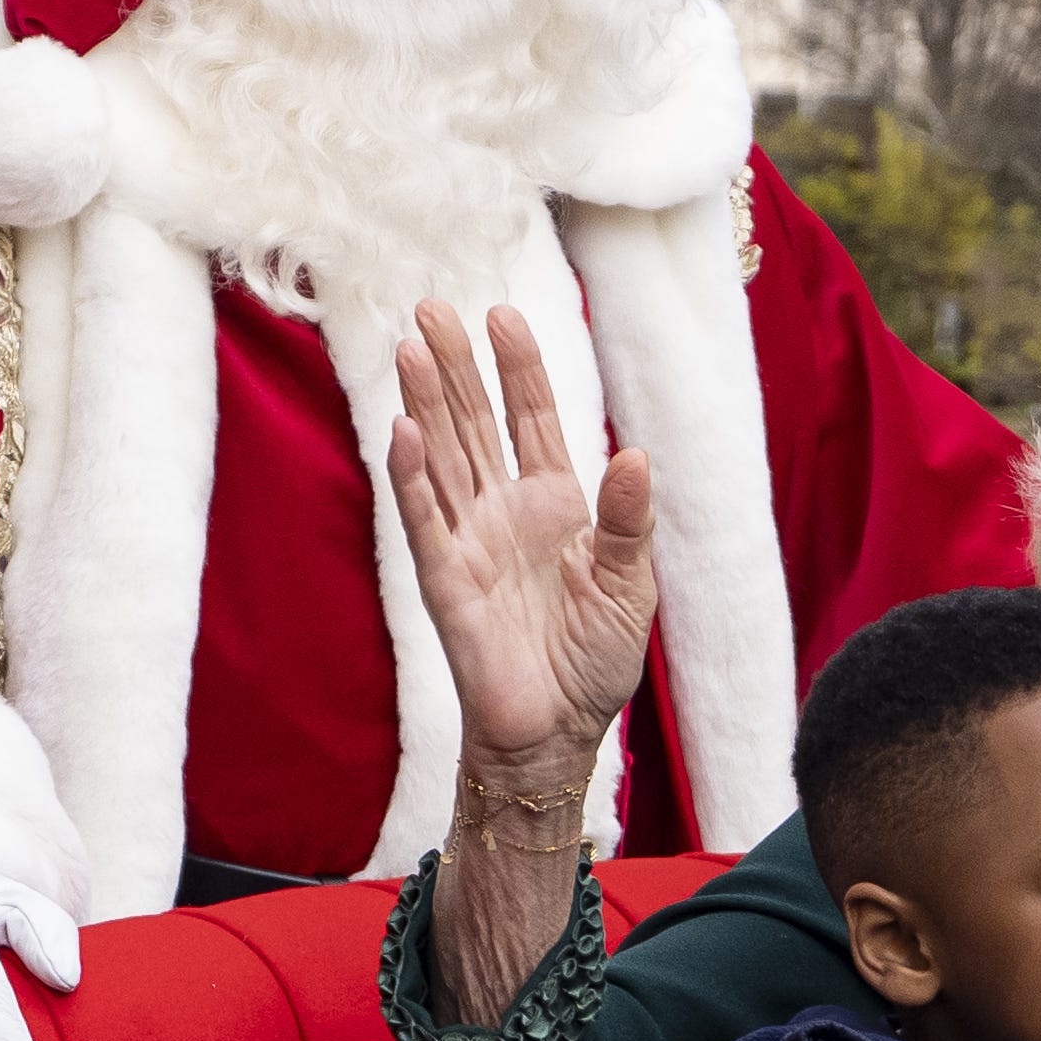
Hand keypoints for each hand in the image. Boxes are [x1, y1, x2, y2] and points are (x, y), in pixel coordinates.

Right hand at [391, 302, 656, 780]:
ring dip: (426, 403)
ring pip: (441, 457)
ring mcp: (467, 542)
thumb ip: (629, 522)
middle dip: (455, 366)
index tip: (502, 315)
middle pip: (473, 424)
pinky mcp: (444, 581)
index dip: (517, 369)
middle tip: (431, 307)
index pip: (530, 420)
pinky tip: (404, 430)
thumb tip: (635, 457)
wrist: (558, 734)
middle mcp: (502, 513)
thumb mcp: (629, 587)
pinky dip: (412, 477)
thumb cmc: (593, 664)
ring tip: (412, 346)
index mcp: (552, 506)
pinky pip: (424, 520)